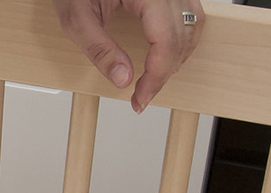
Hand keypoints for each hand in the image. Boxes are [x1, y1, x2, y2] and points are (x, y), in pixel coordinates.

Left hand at [53, 0, 203, 112]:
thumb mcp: (77, 20)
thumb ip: (99, 50)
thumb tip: (122, 79)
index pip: (165, 39)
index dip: (157, 75)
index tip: (141, 99)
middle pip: (182, 36)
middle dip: (164, 72)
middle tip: (142, 96)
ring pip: (193, 25)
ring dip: (177, 57)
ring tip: (152, 80)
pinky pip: (190, 15)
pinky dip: (181, 40)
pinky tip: (163, 56)